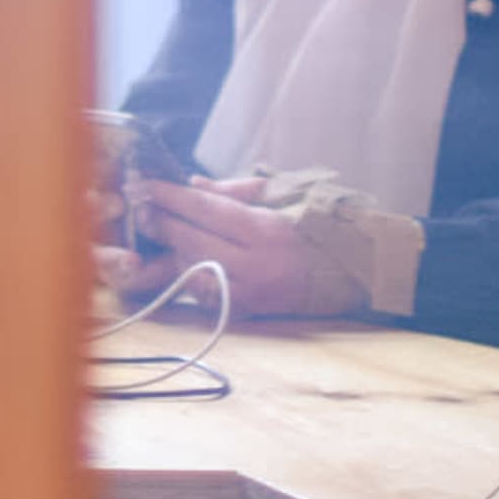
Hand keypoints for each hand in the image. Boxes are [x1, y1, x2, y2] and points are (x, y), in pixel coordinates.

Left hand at [122, 176, 351, 317]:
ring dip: (173, 251)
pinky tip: (182, 262)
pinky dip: (191, 277)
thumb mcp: (284, 196)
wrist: (356, 272)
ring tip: (160, 235)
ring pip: (194, 271)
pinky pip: (207, 295)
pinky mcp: (250, 313)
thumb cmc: (319, 226)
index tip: (147, 186)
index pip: (206, 210)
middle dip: (164, 224)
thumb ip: (235, 191)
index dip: (172, 198)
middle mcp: (256, 265)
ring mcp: (252, 293)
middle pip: (194, 241)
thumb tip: (193, 184)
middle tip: (142, 210)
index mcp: (266, 229)